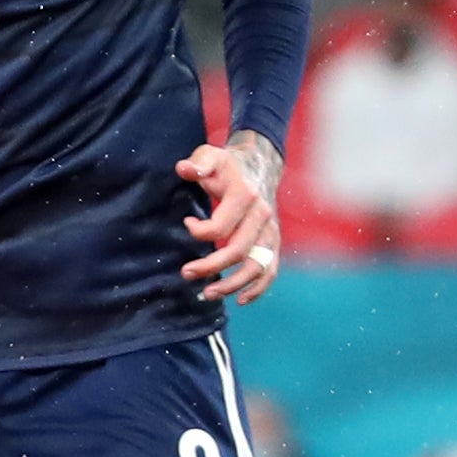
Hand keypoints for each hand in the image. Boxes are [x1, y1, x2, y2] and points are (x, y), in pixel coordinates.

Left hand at [177, 132, 282, 303]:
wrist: (258, 167)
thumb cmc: (227, 165)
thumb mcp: (210, 156)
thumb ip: (198, 163)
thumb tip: (184, 169)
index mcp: (245, 196)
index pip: (221, 226)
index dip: (199, 232)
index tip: (186, 224)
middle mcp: (261, 215)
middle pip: (238, 250)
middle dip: (211, 266)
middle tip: (186, 274)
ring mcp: (270, 231)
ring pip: (257, 266)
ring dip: (234, 284)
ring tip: (208, 294)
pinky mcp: (273, 242)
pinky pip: (270, 269)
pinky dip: (259, 287)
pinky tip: (242, 300)